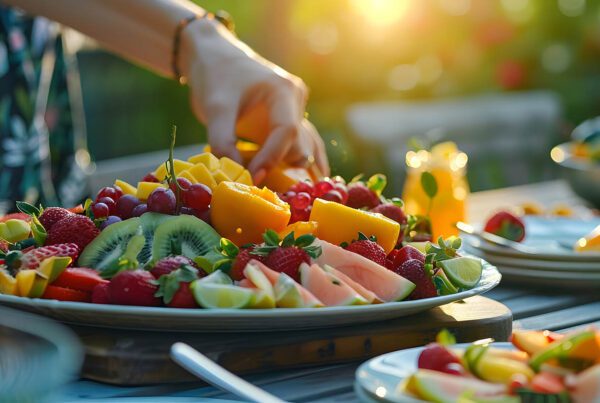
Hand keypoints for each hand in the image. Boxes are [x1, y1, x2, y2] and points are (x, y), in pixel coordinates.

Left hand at [182, 18, 329, 179]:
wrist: (214, 57)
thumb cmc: (215, 76)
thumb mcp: (214, 107)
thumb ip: (223, 141)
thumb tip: (238, 177)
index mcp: (284, 91)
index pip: (287, 131)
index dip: (271, 158)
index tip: (252, 177)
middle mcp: (297, 102)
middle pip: (300, 144)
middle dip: (283, 167)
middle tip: (265, 191)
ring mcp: (296, 112)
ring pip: (305, 148)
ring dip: (296, 170)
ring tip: (291, 196)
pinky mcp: (287, 123)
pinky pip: (301, 146)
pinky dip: (300, 165)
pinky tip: (310, 184)